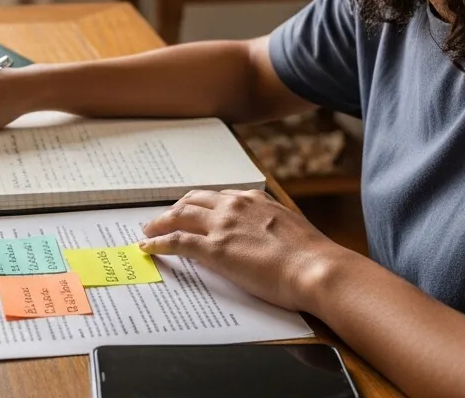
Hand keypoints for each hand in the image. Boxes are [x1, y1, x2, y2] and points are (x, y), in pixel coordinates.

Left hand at [139, 189, 341, 312]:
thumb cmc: (311, 256)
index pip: (219, 197)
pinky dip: (158, 242)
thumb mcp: (290, 229)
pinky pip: (176, 241)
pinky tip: (147, 246)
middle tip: (163, 218)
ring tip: (149, 230)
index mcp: (255, 199)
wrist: (316, 268)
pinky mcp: (214, 249)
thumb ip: (271, 226)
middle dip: (176, 209)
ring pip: (180, 216)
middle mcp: (235, 206)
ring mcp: (222, 226)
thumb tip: (266, 237)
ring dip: (160, 222)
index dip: (201, 205)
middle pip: (193, 201)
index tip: (194, 211)